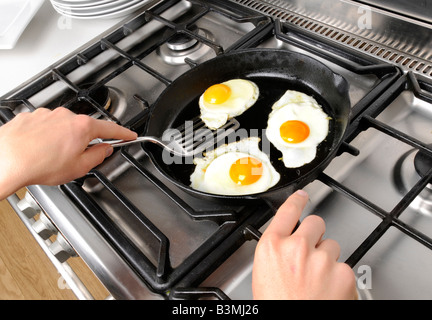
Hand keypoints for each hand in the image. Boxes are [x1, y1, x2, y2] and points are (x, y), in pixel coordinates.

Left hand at [0, 107, 136, 199]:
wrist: (6, 160)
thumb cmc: (39, 164)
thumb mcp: (78, 168)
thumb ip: (97, 156)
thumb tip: (104, 150)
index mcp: (82, 127)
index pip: (110, 128)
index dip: (123, 133)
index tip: (129, 135)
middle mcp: (65, 116)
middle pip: (84, 128)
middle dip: (84, 142)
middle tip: (78, 159)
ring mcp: (46, 115)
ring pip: (63, 128)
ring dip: (62, 140)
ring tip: (52, 158)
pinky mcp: (30, 117)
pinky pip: (45, 126)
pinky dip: (45, 138)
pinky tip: (39, 151)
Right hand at [252, 190, 356, 299]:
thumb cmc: (277, 304)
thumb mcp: (264, 273)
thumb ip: (276, 251)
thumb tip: (287, 242)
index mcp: (272, 247)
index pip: (288, 210)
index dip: (297, 200)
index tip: (303, 196)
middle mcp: (297, 247)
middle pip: (315, 223)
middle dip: (315, 234)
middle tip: (310, 253)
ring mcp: (322, 259)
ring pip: (332, 245)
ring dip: (327, 257)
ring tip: (316, 280)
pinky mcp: (343, 273)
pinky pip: (344, 266)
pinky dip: (339, 277)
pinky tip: (327, 291)